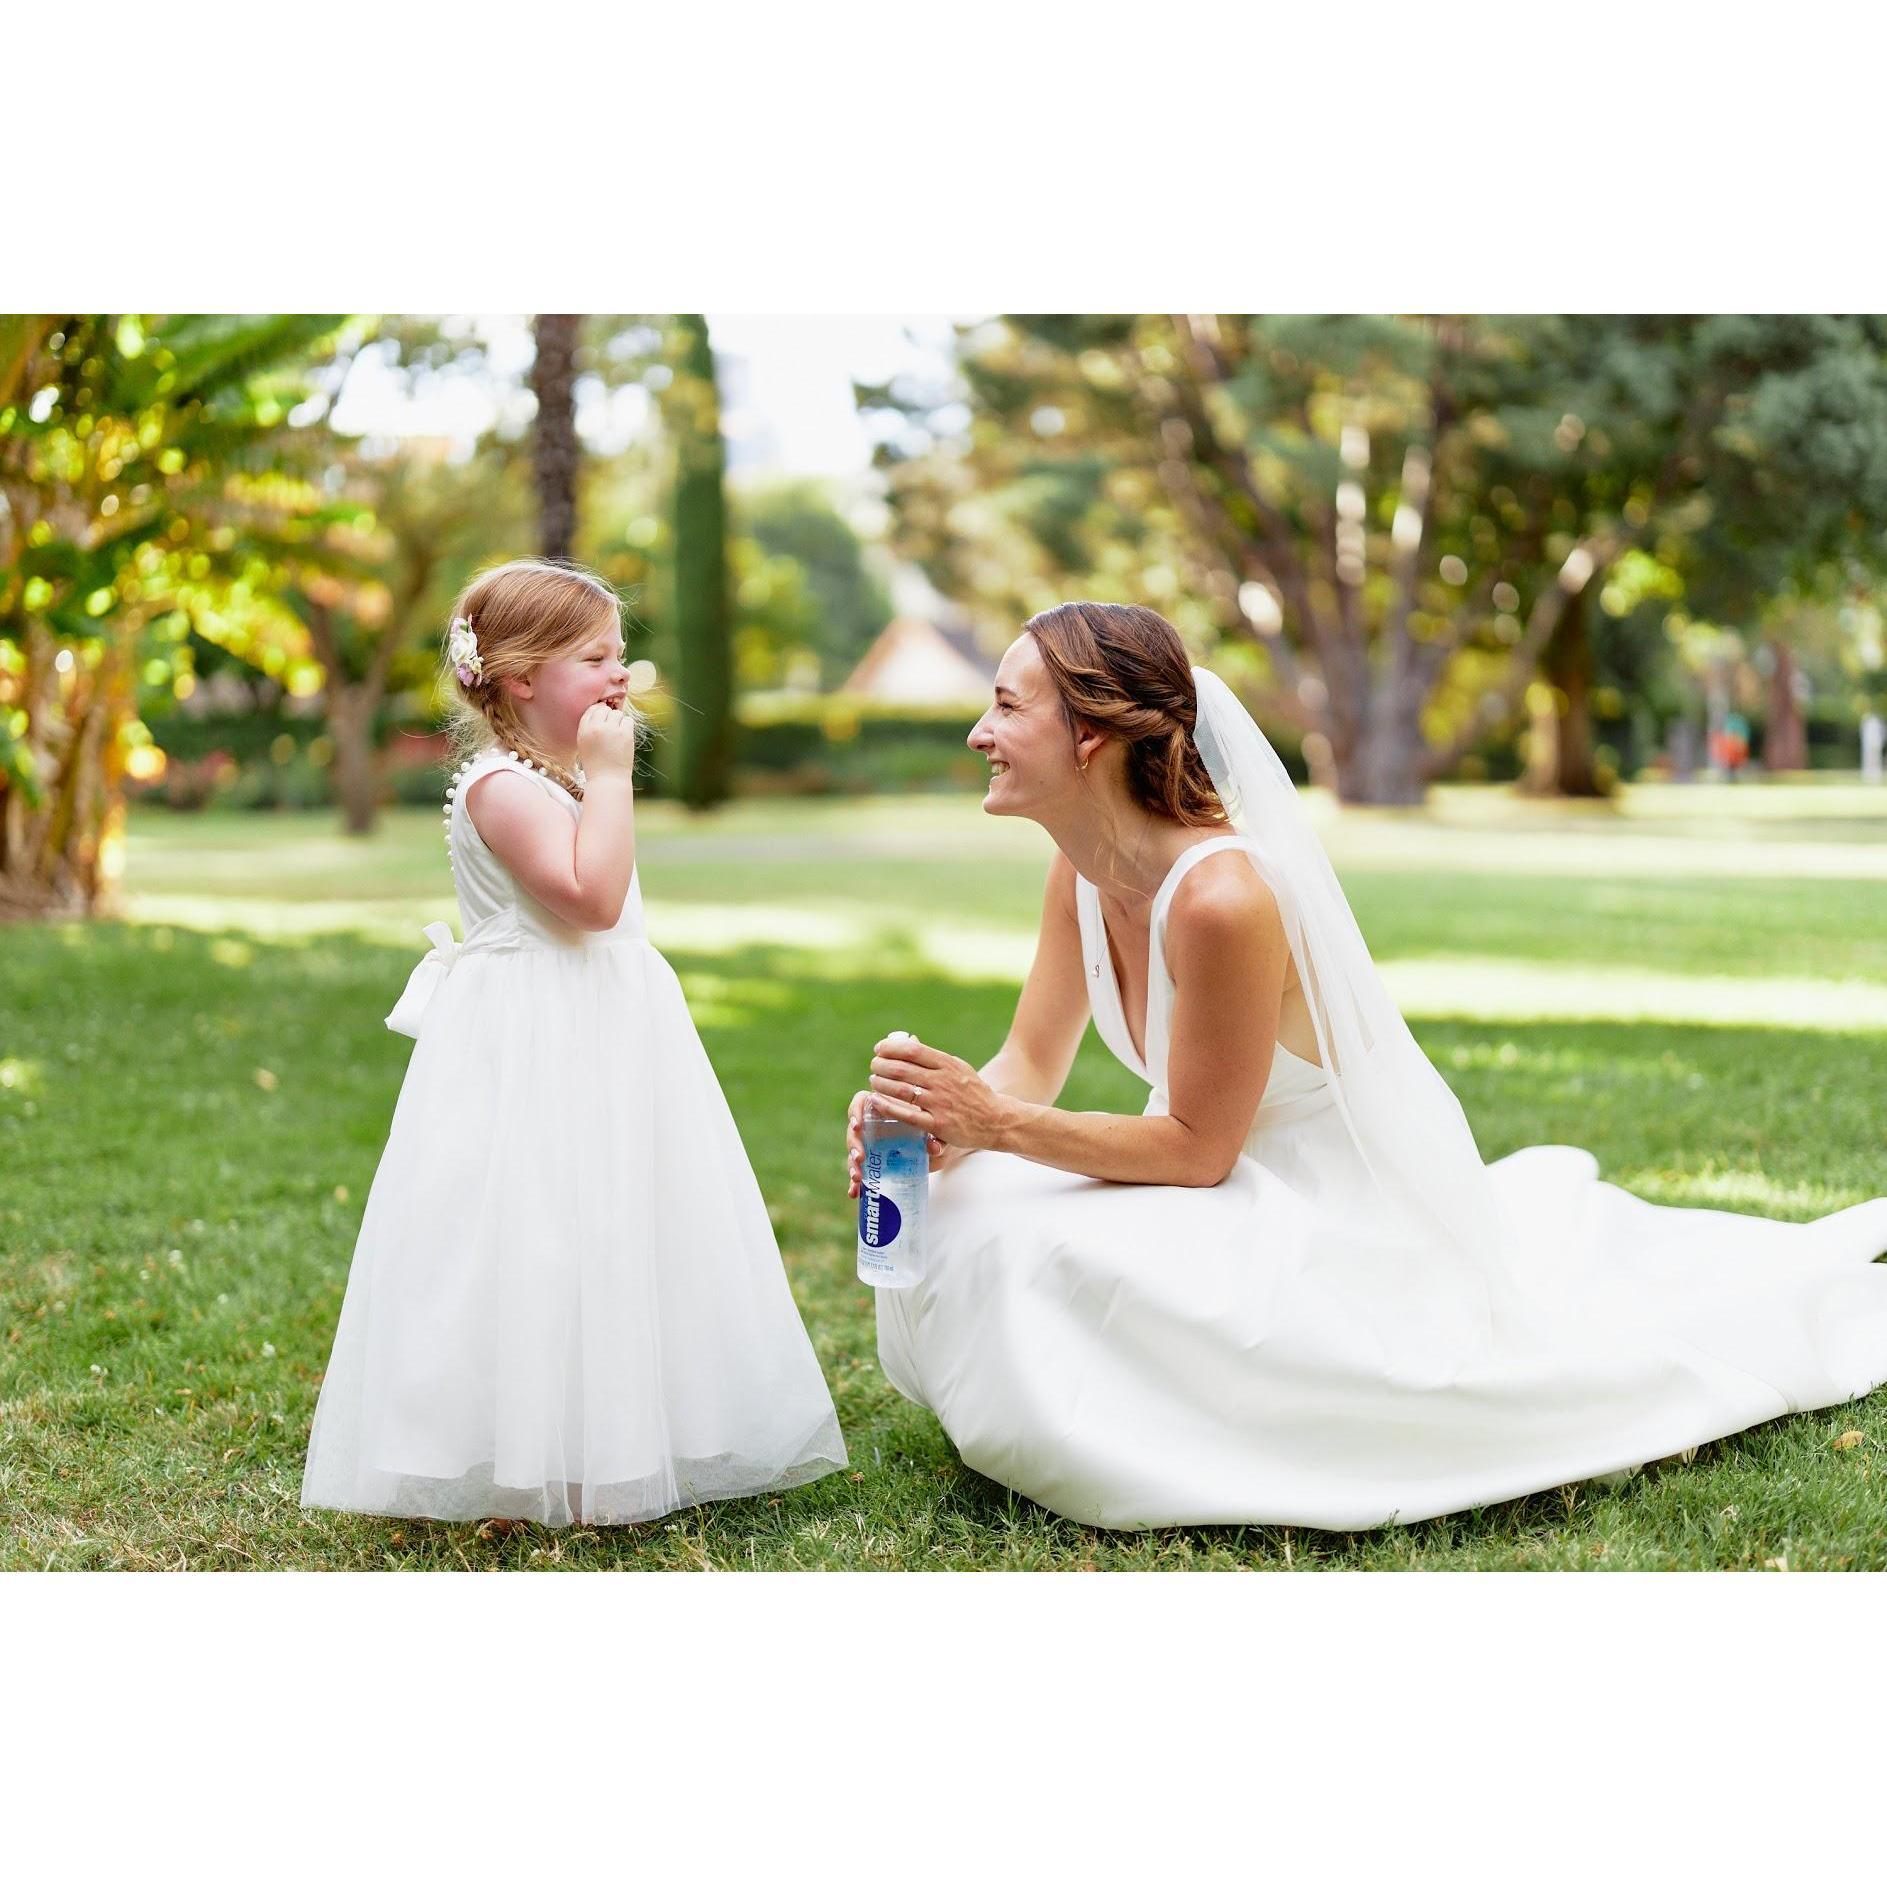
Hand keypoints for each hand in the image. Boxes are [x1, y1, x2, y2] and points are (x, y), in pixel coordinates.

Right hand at [577, 701, 638, 776]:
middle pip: (605, 709)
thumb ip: (589, 728)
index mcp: (583, 730)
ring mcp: (611, 730)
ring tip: (617, 734)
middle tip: (611, 729)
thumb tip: (602, 711)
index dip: (598, 713)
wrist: (607, 780)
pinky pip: (628, 720)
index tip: (603, 721)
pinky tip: (624, 736)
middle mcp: (596, 727)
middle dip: (608, 717)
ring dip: (618, 721)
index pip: (591, 710)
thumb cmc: (596, 764)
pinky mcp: (625, 734)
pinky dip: (627, 725)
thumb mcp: (584, 744)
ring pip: (617, 713)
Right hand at [846, 1087, 945, 1197]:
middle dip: (854, 1144)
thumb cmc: (939, 1131)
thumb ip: (938, 1138)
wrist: (944, 1148)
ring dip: (852, 1164)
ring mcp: (872, 1145)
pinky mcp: (874, 1163)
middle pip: (854, 1130)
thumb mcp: (940, 1132)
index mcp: (887, 1107)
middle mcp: (875, 1125)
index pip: (861, 1102)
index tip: (857, 1126)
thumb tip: (934, 1147)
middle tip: (860, 1158)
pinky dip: (854, 1183)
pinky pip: (860, 1171)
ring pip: (854, 1151)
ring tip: (858, 1177)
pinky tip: (854, 1193)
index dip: (855, 1112)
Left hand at [867, 1034, 1011, 1154]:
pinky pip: (908, 1115)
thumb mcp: (958, 1068)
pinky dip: (888, 1107)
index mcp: (947, 1065)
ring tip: (874, 1081)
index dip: (890, 1048)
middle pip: (902, 1069)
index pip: (912, 1050)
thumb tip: (908, 1043)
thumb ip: (935, 1059)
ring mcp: (940, 1103)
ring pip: (901, 1091)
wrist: (995, 1119)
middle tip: (874, 1066)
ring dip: (881, 1084)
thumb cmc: (972, 1092)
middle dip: (881, 1065)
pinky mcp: (938, 1124)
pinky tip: (876, 1101)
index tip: (880, 1049)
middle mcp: (943, 1081)